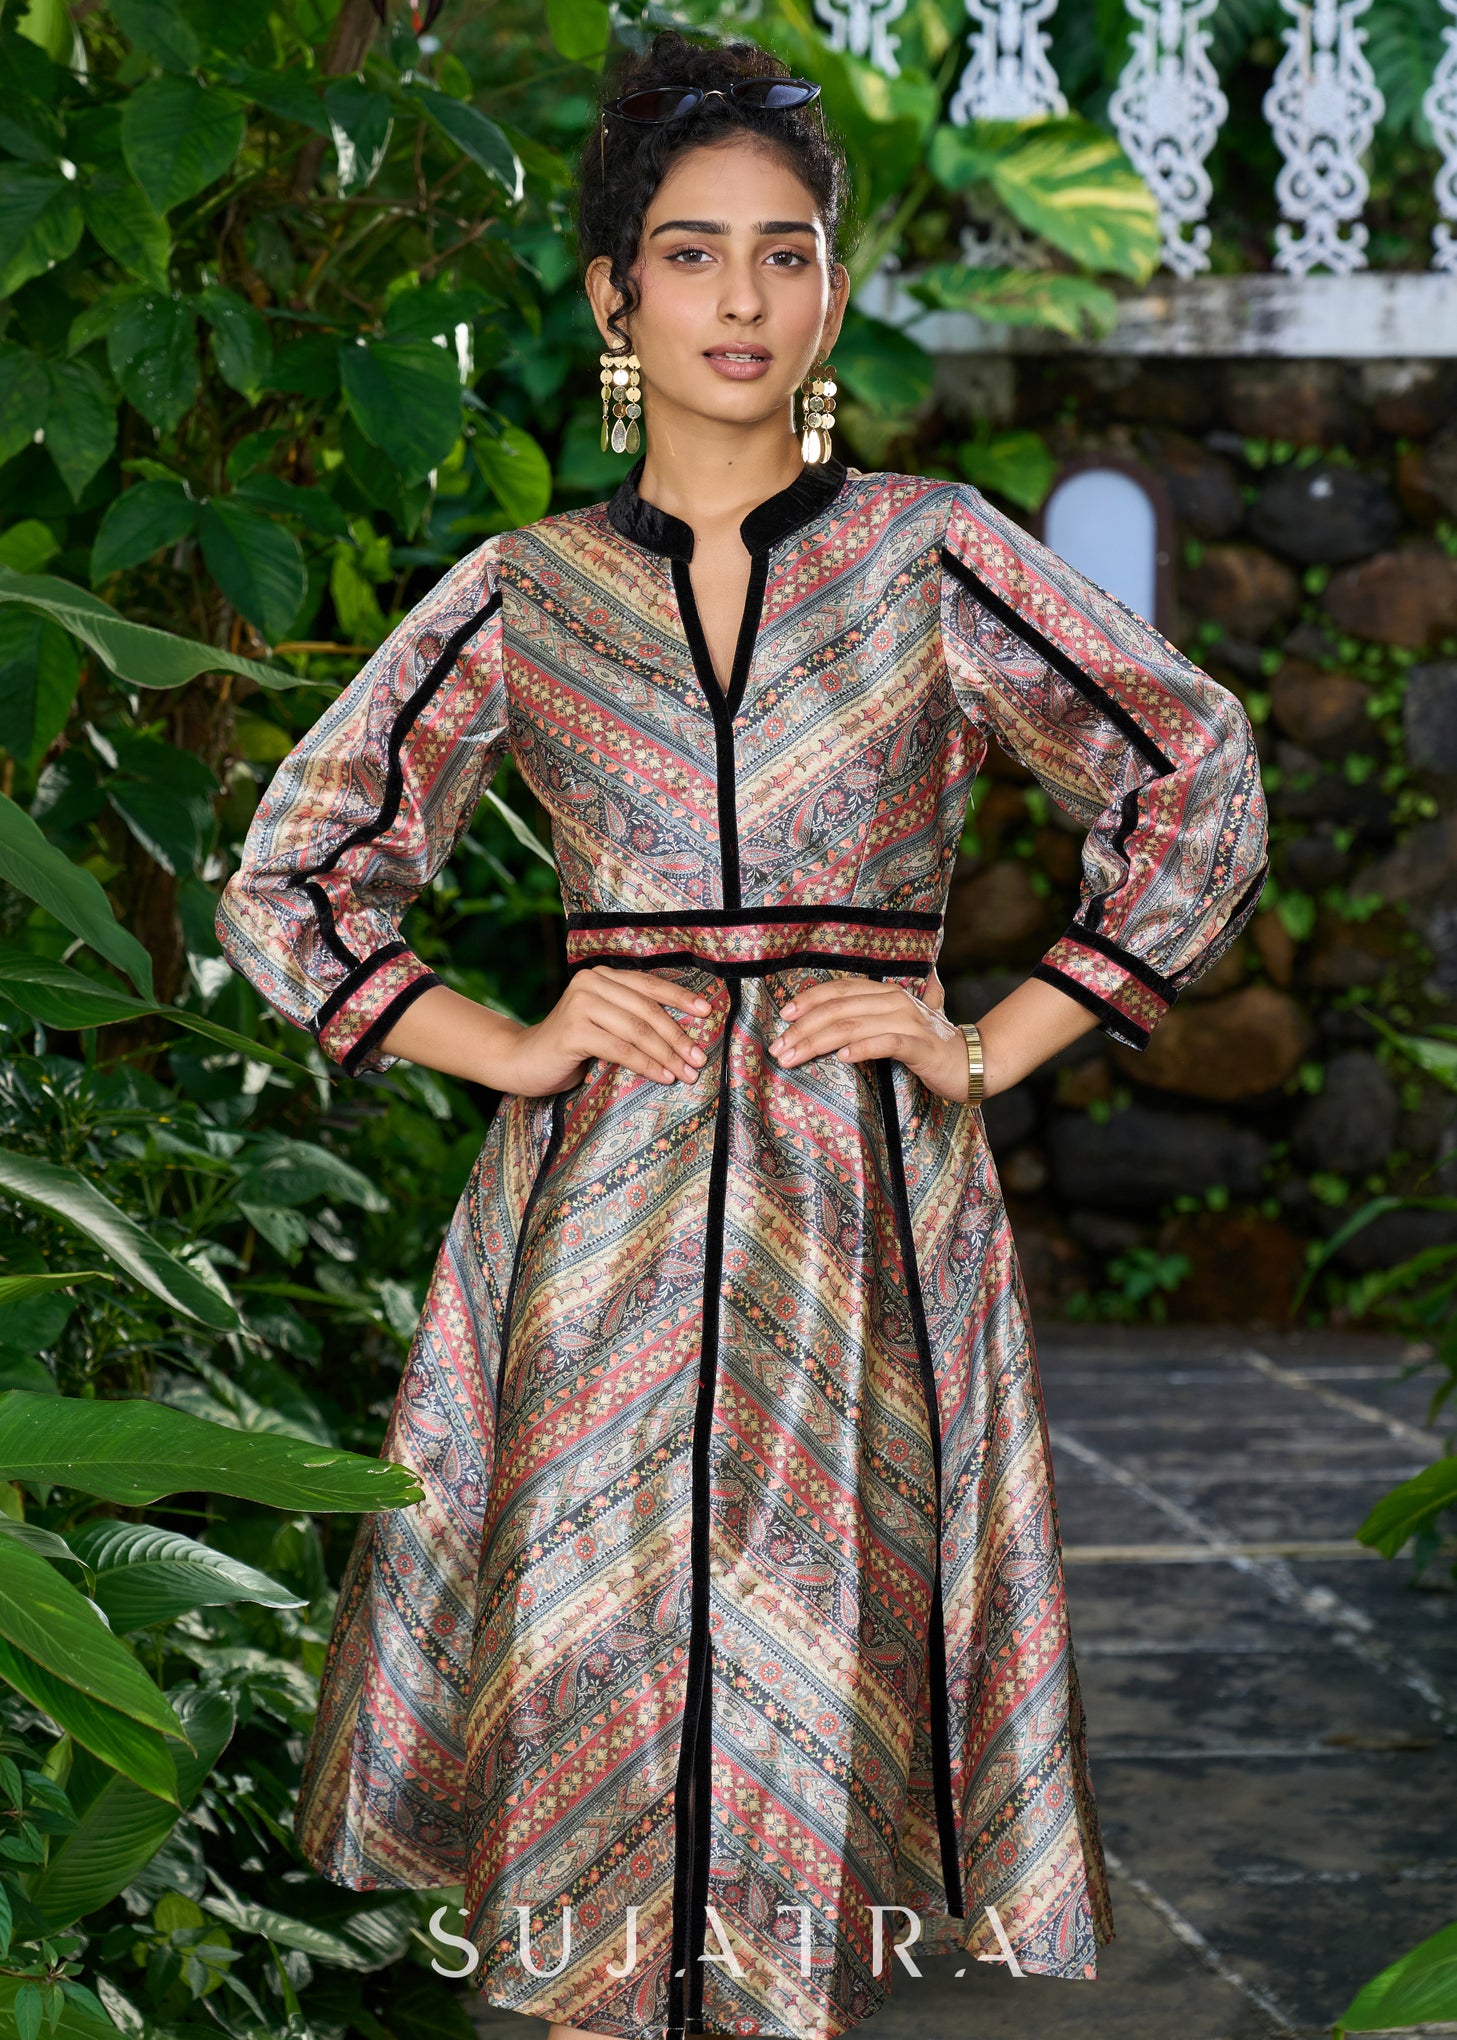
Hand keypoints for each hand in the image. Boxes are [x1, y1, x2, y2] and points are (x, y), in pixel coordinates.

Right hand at [495, 965, 713, 1095]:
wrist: (521, 1061)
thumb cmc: (569, 1046)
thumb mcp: (604, 1024)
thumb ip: (631, 1017)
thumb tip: (683, 1033)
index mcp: (602, 976)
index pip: (649, 984)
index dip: (680, 998)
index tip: (707, 1012)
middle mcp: (590, 983)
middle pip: (647, 1010)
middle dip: (678, 1036)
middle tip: (700, 1058)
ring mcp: (580, 1005)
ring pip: (637, 1031)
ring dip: (667, 1055)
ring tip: (686, 1073)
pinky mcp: (573, 1031)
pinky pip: (621, 1049)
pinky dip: (646, 1065)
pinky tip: (662, 1077)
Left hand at [768, 972, 970, 1102]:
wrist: (972, 1062)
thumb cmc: (930, 1046)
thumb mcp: (898, 1025)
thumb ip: (872, 1014)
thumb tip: (840, 1011)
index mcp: (887, 993)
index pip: (840, 989)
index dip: (809, 999)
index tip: (784, 1017)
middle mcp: (896, 1001)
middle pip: (839, 1008)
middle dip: (804, 1028)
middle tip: (779, 1048)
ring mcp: (910, 1022)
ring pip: (854, 1025)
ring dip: (819, 1041)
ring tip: (795, 1056)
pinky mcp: (921, 1046)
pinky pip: (886, 1043)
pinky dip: (862, 1048)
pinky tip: (843, 1058)